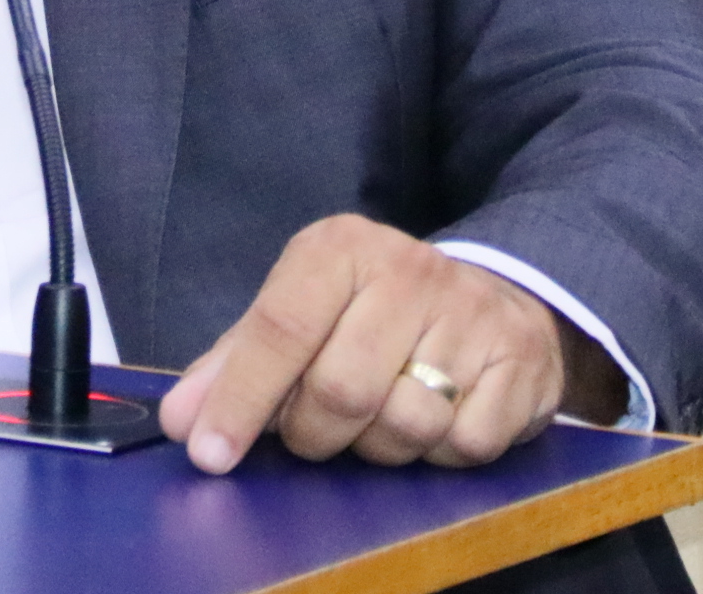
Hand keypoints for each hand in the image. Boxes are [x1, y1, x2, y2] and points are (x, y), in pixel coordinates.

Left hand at [155, 214, 627, 473]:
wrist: (491, 301)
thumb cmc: (372, 315)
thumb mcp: (300, 316)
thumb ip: (235, 366)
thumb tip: (182, 420)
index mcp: (340, 249)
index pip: (279, 327)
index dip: (240, 399)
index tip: (210, 452)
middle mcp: (409, 268)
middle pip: (340, 391)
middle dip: (317, 433)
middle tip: (319, 429)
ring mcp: (472, 311)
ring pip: (405, 424)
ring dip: (382, 446)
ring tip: (383, 415)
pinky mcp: (521, 359)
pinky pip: (465, 444)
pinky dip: (442, 454)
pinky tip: (439, 418)